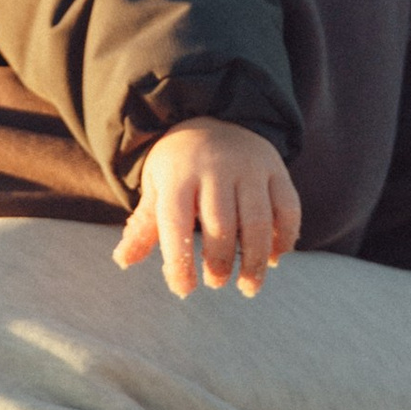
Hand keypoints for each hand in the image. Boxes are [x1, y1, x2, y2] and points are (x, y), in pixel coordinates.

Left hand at [115, 118, 302, 300]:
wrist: (212, 119)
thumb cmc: (179, 167)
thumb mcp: (156, 188)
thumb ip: (144, 226)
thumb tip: (123, 260)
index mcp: (179, 174)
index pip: (176, 223)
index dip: (179, 261)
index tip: (183, 289)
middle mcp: (216, 168)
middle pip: (221, 225)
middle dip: (219, 262)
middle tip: (215, 283)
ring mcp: (250, 167)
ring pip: (258, 221)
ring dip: (254, 261)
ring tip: (248, 286)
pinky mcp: (276, 169)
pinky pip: (287, 208)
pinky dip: (284, 238)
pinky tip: (273, 259)